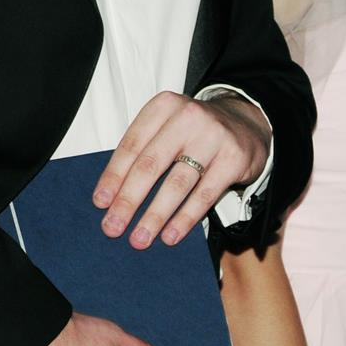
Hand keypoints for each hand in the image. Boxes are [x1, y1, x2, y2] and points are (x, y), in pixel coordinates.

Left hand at [92, 90, 270, 248]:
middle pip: (150, 165)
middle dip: (128, 200)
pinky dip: (185, 218)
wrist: (246, 123)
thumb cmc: (194, 132)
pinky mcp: (234, 159)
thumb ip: (144, 151)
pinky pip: (204, 195)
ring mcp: (213, 137)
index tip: (100, 202)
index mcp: (163, 107)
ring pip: (176, 183)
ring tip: (139, 238)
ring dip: (155, 215)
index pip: (131, 145)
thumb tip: (113, 196)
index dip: (113, 176)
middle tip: (112, 227)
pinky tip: (170, 236)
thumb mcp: (167, 128)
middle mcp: (187, 117)